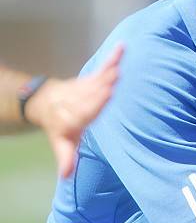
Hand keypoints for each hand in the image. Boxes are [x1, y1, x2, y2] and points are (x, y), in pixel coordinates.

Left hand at [25, 45, 123, 177]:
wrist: (47, 103)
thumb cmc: (61, 126)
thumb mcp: (61, 143)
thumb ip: (66, 157)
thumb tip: (66, 175)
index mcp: (74, 117)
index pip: (87, 109)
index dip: (96, 101)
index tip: (107, 94)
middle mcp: (79, 100)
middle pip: (93, 92)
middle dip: (104, 84)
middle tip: (116, 77)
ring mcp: (85, 87)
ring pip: (98, 79)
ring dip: (109, 71)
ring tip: (120, 65)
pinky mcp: (91, 78)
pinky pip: (103, 67)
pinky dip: (113, 57)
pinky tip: (121, 47)